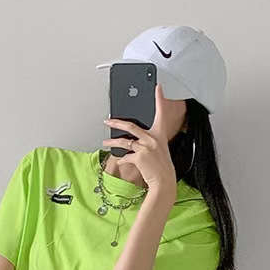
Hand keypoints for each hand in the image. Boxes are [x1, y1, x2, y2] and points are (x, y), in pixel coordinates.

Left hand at [102, 83, 176, 199]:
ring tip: (106, 142)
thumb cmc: (161, 167)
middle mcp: (152, 138)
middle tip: (108, 120)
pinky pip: (125, 156)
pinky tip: (121, 161)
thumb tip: (132, 141)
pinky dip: (122, 159)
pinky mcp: (139, 157)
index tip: (157, 87)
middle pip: (131, 126)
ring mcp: (145, 147)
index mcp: (159, 134)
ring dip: (112, 142)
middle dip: (116, 122)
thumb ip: (148, 141)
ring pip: (124, 141)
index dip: (159, 99)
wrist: (164, 181)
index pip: (160, 112)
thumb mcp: (159, 150)